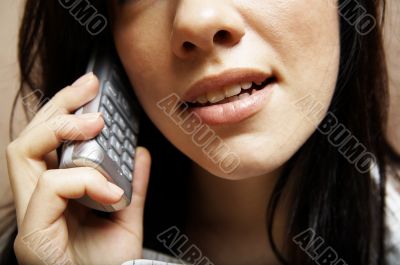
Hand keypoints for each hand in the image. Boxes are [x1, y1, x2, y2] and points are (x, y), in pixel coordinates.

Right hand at [6, 73, 150, 264]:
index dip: (64, 111)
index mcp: (56, 195)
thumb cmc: (112, 263)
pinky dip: (85, 180)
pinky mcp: (33, 234)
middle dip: (57, 105)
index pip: (47, 143)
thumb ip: (132, 184)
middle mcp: (36, 202)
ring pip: (23, 151)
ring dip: (63, 129)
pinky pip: (51, 186)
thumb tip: (140, 152)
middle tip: (89, 86)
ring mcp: (31, 217)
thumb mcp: (127, 217)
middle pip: (29, 137)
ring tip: (97, 122)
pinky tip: (112, 192)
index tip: (92, 90)